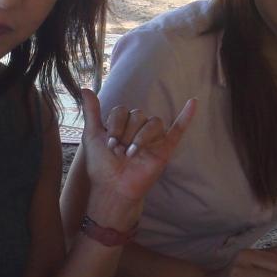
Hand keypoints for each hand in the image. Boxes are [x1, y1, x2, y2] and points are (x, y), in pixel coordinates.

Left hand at [79, 88, 196, 205]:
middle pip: (138, 115)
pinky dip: (186, 116)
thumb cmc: (101, 165)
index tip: (109, 144)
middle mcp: (138, 128)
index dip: (115, 125)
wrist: (113, 188)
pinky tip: (192, 102)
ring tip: (132, 154)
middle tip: (119, 151)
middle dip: (127, 132)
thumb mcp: (92, 136)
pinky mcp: (164, 149)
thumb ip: (91, 112)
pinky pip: (178, 129)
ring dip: (142, 137)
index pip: (122, 110)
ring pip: (154, 122)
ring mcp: (152, 139)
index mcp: (122, 124)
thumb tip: (84, 89)